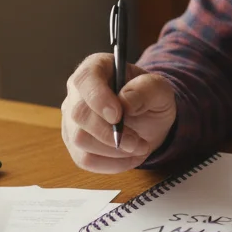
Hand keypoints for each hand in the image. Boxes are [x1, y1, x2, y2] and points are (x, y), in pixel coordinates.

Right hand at [61, 53, 175, 172]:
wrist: (150, 119)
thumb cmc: (151, 98)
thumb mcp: (160, 89)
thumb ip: (146, 90)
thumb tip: (125, 102)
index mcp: (96, 67)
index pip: (85, 79)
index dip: (98, 98)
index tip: (117, 116)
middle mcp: (78, 92)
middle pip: (79, 114)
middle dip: (111, 133)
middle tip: (138, 142)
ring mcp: (72, 119)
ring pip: (80, 140)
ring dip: (114, 150)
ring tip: (138, 146)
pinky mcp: (74, 143)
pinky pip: (85, 159)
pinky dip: (111, 164)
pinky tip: (128, 157)